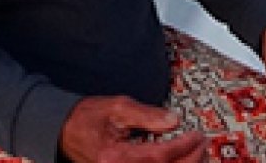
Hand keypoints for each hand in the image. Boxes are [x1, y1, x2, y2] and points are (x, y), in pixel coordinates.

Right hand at [58, 96, 205, 162]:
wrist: (63, 132)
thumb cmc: (87, 118)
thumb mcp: (117, 107)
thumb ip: (146, 114)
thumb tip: (173, 120)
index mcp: (114, 156)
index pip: (158, 156)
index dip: (182, 147)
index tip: (197, 136)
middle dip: (189, 160)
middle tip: (202, 144)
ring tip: (197, 153)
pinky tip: (180, 160)